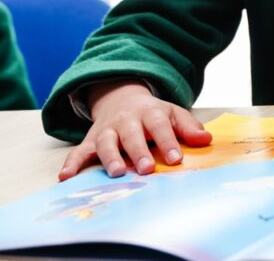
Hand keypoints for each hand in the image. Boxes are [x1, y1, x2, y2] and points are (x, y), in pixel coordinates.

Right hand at [58, 80, 211, 180]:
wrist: (122, 99)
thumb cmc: (153, 114)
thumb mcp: (173, 114)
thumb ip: (188, 127)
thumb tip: (206, 140)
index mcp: (150, 112)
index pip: (160, 126)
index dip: (168, 142)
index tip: (176, 159)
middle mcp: (126, 120)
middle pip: (132, 135)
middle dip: (139, 151)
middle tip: (146, 169)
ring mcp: (107, 130)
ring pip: (106, 142)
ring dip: (110, 157)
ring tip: (118, 172)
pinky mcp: (90, 140)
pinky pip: (78, 152)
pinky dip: (71, 164)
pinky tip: (66, 177)